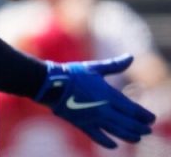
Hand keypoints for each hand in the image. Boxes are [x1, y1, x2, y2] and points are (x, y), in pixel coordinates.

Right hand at [34, 55, 155, 148]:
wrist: (50, 84)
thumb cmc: (73, 73)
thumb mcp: (95, 67)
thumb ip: (115, 65)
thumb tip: (131, 57)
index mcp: (108, 95)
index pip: (133, 109)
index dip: (144, 115)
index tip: (151, 119)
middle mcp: (103, 109)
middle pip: (128, 123)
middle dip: (140, 127)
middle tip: (147, 130)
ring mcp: (93, 118)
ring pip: (116, 132)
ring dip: (129, 136)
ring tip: (136, 138)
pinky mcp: (82, 124)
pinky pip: (98, 137)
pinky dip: (107, 143)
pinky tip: (114, 146)